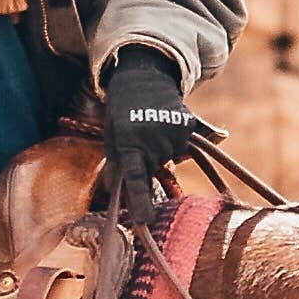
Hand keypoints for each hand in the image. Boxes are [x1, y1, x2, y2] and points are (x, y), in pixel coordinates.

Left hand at [102, 46, 194, 196]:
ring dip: (161, 150)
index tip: (145, 221)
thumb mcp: (111, 135)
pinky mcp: (187, 125)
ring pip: (169, 159)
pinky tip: (164, 123)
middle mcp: (151, 137)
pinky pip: (182, 147)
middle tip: (139, 139)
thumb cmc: (122, 110)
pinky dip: (174, 141)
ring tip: (151, 127)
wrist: (143, 78)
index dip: (139, 201)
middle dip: (147, 162)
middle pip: (154, 168)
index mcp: (128, 141)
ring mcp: (172, 131)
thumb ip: (114, 165)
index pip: (135, 178)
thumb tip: (114, 193)